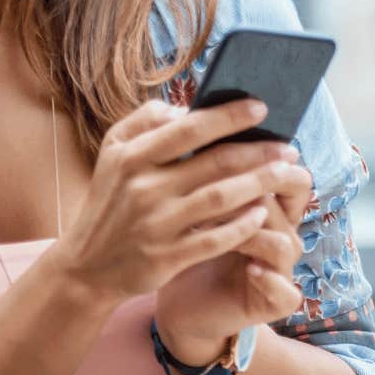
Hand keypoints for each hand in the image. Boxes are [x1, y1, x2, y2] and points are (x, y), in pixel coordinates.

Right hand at [44, 98, 287, 307]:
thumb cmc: (109, 201)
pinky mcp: (167, 258)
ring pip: (221, 198)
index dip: (229, 116)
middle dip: (258, 152)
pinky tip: (262, 213)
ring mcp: (157, 225)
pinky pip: (215, 239)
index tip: (262, 107)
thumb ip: (144, 120)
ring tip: (286, 173)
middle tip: (288, 146)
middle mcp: (143, 189)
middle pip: (215, 163)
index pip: (189, 128)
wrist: (86, 267)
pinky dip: (242, 226)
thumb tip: (184, 107)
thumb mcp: (112, 153)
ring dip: (260, 184)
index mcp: (132, 157)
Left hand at [155, 146, 314, 363]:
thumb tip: (180, 115)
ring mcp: (281, 266)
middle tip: (229, 179)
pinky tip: (250, 269)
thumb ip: (193, 165)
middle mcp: (280, 229)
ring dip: (258, 231)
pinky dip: (268, 278)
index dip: (263, 156)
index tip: (231, 143)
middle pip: (286, 200)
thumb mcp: (187, 202)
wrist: (185, 303)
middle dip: (258, 186)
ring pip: (285, 241)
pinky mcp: (274, 299)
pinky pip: (285, 291)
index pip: (286, 171)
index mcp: (264, 201)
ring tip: (235, 222)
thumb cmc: (186, 244)